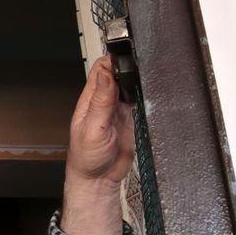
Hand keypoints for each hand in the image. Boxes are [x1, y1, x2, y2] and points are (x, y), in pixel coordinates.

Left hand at [66, 56, 134, 185]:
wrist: (99, 180)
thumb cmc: (86, 157)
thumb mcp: (92, 127)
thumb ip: (100, 101)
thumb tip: (104, 73)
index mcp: (90, 100)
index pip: (101, 70)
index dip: (112, 60)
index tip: (124, 55)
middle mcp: (104, 102)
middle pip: (117, 75)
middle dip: (128, 67)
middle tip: (140, 64)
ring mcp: (118, 111)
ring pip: (130, 87)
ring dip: (137, 81)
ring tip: (146, 78)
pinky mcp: (131, 120)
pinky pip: (140, 103)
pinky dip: (145, 97)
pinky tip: (149, 95)